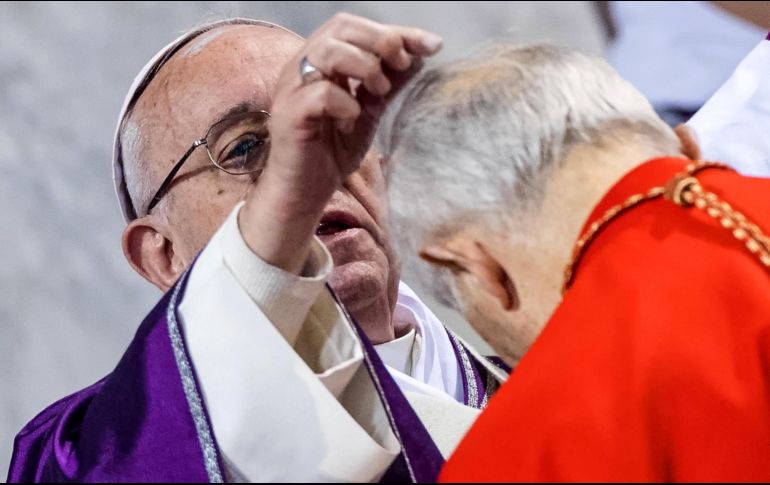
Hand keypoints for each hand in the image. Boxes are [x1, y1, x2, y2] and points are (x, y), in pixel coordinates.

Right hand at [241, 13, 441, 273]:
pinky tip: (352, 121)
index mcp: (320, 60)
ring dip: (364, 67)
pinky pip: (320, 93)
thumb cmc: (332, 150)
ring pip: (328, 51)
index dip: (397, 31)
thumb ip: (389, 83)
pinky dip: (345, 103)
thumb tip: (419, 56)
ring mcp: (292, 89)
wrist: (305, 193)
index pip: (356, 26)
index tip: (433, 46)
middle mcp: (301, 67)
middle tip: (402, 67)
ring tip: (378, 93)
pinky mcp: (288, 115)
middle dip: (382, 42)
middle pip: (341, 27)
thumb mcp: (370, 112)